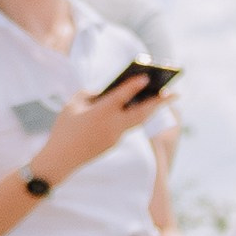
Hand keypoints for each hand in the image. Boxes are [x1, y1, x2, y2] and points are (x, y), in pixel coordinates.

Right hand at [33, 77, 160, 181]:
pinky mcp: (114, 143)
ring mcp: (116, 136)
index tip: (147, 76)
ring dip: (151, 110)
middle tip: (173, 92)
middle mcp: (113, 125)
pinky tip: (137, 108)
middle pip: (141, 113)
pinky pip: (127, 127)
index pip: (122, 96)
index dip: (134, 85)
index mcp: (100, 113)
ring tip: (162, 98)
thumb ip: (90, 95)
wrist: (61, 158)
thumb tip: (106, 94)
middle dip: (158, 102)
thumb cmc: (64, 128)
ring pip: (138, 121)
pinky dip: (135, 116)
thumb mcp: (73, 105)